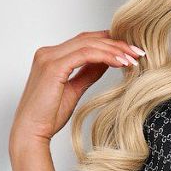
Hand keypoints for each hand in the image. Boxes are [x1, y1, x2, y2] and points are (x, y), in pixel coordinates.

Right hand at [8, 29, 145, 149]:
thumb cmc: (48, 116)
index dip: (109, 43)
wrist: (31, 131)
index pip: (85, 41)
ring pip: (89, 44)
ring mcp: (49, 57)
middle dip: (117, 43)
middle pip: (89, 39)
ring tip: (134, 59)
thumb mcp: (74, 90)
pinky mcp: (53, 67)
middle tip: (139, 52)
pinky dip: (106, 56)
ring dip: (115, 49)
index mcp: (52, 56)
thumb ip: (88, 73)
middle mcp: (48, 52)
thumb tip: (106, 62)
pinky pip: (85, 54)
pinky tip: (121, 63)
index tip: (130, 52)